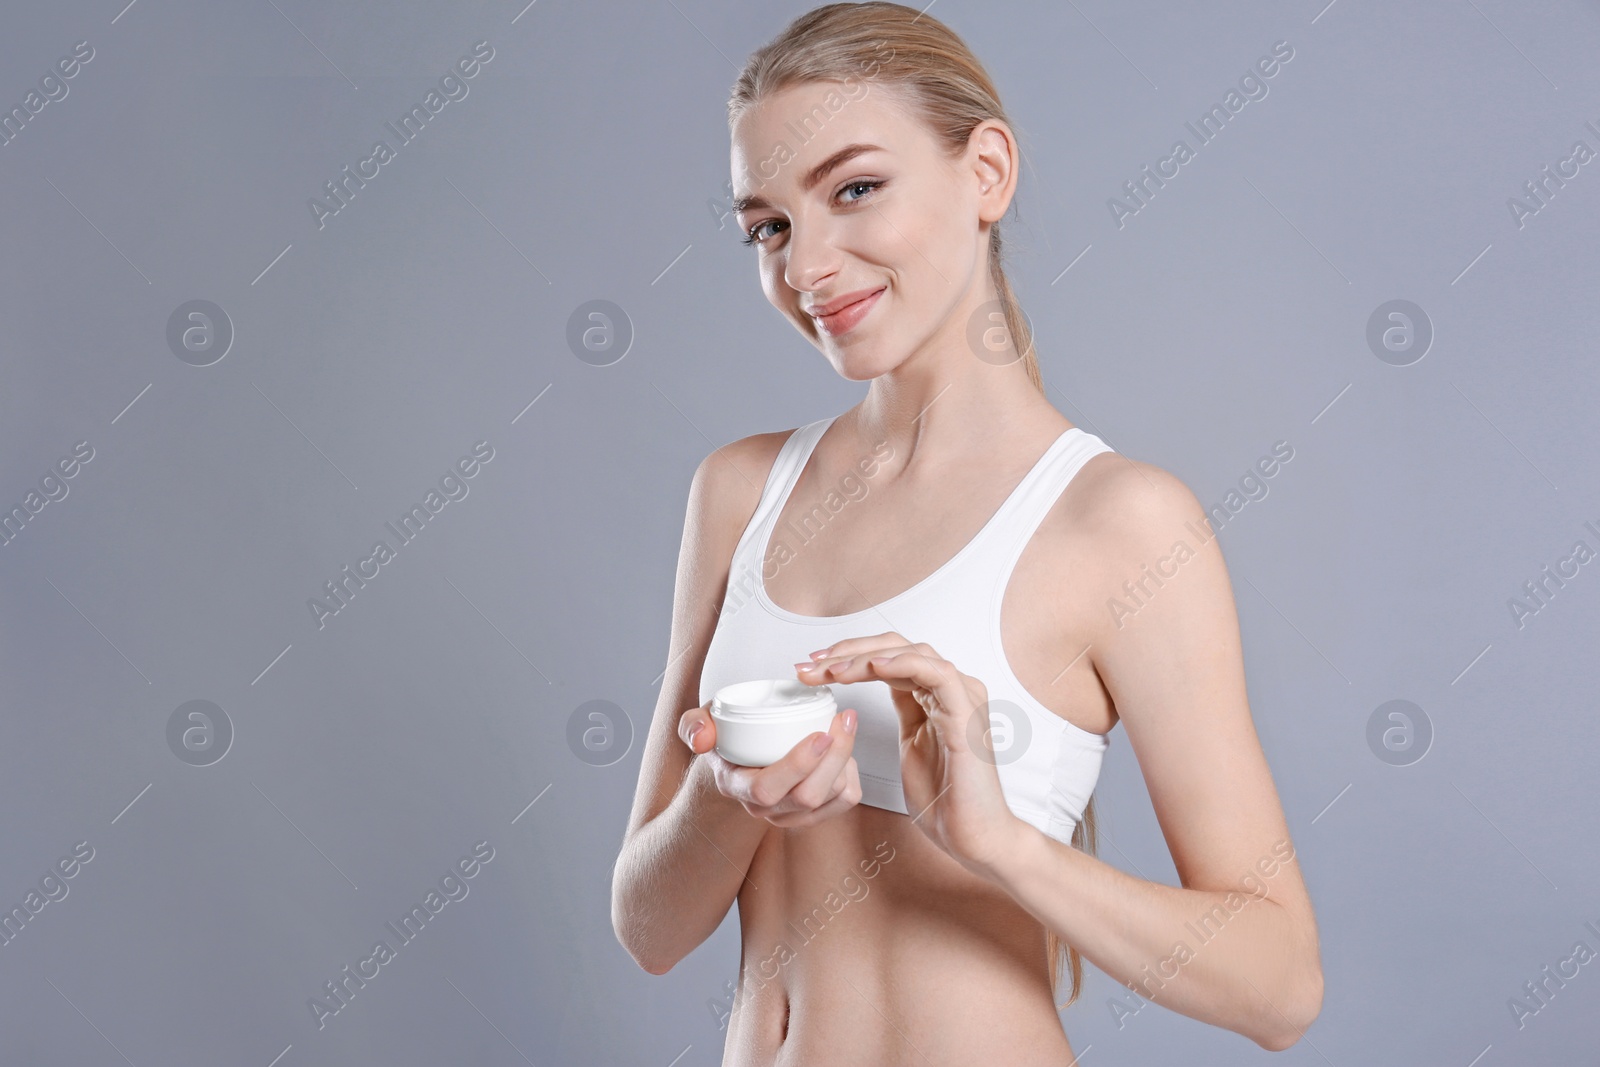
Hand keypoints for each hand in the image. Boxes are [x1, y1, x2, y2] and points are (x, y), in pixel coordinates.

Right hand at [678, 699, 862, 828]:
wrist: (740, 760)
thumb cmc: (726, 737)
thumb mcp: (701, 723)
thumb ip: (693, 725)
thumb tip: (702, 738)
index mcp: (737, 787)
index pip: (767, 789)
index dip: (797, 765)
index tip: (819, 734)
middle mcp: (765, 809)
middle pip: (808, 796)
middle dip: (835, 756)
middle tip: (844, 719)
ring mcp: (792, 815)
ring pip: (833, 796)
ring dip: (846, 758)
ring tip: (843, 724)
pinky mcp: (817, 813)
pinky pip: (846, 799)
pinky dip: (852, 771)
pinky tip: (844, 748)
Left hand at [798, 633, 1021, 875]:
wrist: (974, 835)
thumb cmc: (945, 799)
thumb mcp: (913, 744)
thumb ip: (906, 710)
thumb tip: (877, 689)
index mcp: (937, 695)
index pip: (890, 657)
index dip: (849, 656)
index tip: (812, 668)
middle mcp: (952, 688)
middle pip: (897, 647)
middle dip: (848, 651)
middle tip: (811, 665)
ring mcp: (962, 697)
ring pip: (912, 653)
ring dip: (865, 657)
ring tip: (830, 670)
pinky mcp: (967, 714)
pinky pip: (936, 674)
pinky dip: (904, 664)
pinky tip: (873, 667)